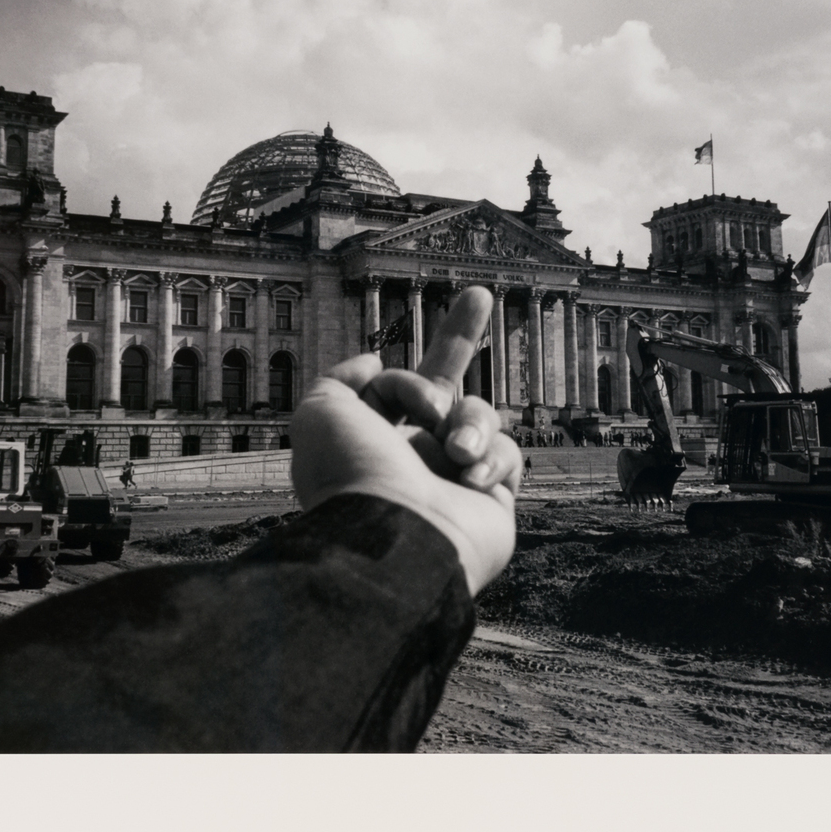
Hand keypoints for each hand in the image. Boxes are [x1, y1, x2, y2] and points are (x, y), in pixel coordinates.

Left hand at [290, 286, 520, 594]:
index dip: (401, 373)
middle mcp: (416, 457)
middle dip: (460, 336)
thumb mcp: (321, 412)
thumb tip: (375, 362)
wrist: (396, 537)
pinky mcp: (495, 499)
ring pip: (480, 414)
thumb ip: (343, 378)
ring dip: (468, 421)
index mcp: (376, 441)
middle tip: (478, 294)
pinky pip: (509, 453)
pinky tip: (469, 477)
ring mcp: (456, 478)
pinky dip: (490, 456)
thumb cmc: (354, 475)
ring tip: (452, 450)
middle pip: (447, 386)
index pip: (398, 389)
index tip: (381, 370)